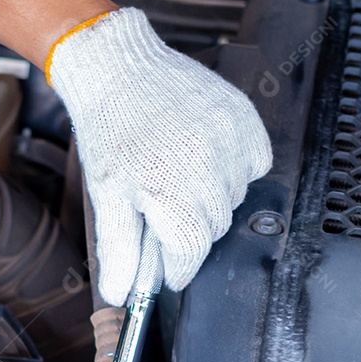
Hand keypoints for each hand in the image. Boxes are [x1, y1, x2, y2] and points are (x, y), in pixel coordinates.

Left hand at [48, 7, 272, 305]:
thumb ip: (119, 248)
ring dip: (211, 201)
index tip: (171, 272)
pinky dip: (235, 170)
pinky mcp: (244, 116)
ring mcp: (229, 137)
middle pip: (213, 228)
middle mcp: (205, 163)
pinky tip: (205, 159)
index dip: (179, 268)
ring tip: (180, 178)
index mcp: (168, 186)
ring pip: (235, 199)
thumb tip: (120, 294)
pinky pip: (254, 165)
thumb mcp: (106, 195)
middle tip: (164, 213)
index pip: (192, 250)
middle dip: (189, 230)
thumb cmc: (109, 131)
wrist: (119, 67)